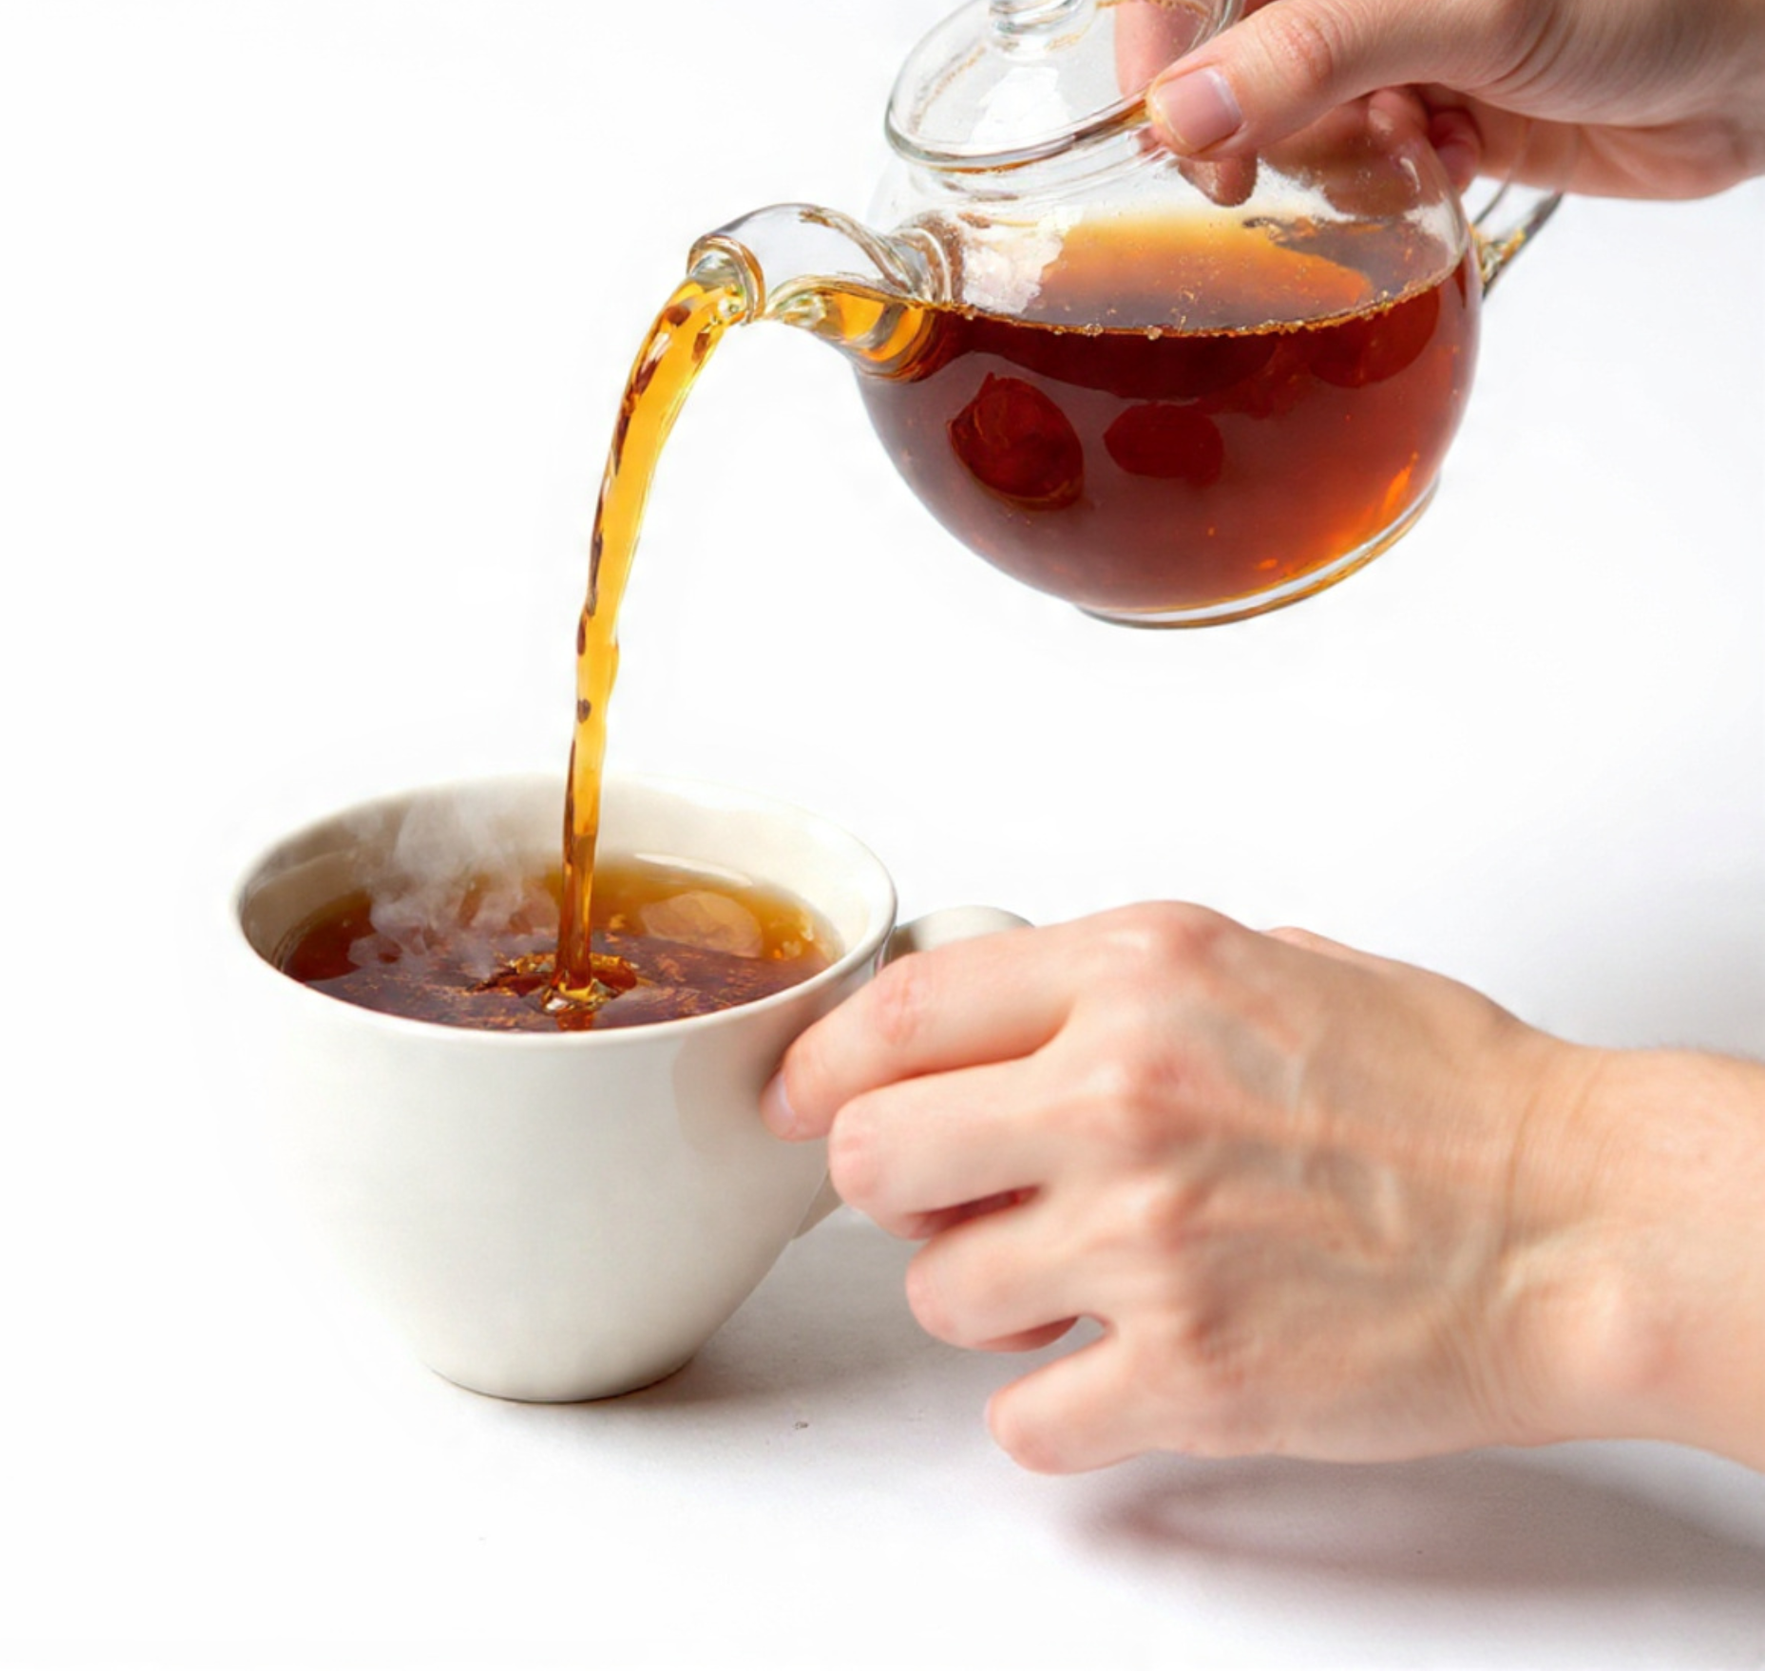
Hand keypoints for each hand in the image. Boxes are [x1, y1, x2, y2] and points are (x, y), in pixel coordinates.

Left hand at [764, 904, 1764, 1471]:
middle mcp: (1121, 1095)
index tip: (801, 1100)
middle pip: (870, 1153)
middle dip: (890, 1183)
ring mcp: (1147, 1241)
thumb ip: (1111, 980)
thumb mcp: (1264, 958)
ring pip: (936, 1292)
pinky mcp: (1191, 1375)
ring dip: (979, 1295)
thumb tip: (991, 1012)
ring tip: (1070, 1278)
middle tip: (943, 1196)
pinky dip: (1050, 1407)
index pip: (897, 1013)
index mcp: (1137, 973)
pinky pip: (1025, 1420)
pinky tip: (1110, 1366)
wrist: (1577, 1220)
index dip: (821, 1067)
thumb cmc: (1443, 1089)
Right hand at [1128, 0, 1764, 199]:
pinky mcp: (1409, 104)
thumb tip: (1181, 109)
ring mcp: (1376, 31)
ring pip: (1263, 116)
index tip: (1176, 128)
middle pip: (1211, 44)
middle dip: (1237, 117)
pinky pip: (1328, 164)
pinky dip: (1365, 185)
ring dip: (1313, 158)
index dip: (1159, 38)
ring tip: (1399, 149)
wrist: (1762, 48)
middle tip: (1261, 174)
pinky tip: (1441, 163)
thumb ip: (1316, 54)